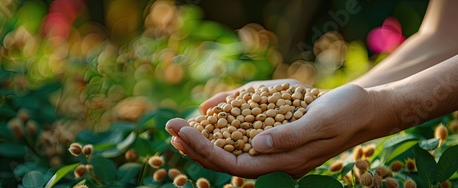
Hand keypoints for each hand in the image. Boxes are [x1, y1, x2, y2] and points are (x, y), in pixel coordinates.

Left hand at [166, 83, 397, 177]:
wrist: (366, 110)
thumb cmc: (347, 113)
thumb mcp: (320, 122)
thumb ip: (289, 137)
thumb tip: (255, 145)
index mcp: (283, 162)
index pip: (233, 162)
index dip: (203, 148)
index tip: (181, 131)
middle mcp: (275, 161)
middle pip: (226, 161)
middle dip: (195, 145)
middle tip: (170, 127)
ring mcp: (275, 152)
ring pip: (231, 152)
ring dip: (205, 141)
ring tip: (180, 129)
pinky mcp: (277, 140)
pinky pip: (243, 140)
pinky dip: (223, 131)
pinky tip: (211, 120)